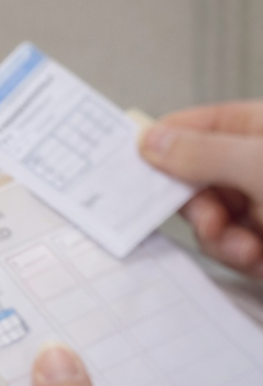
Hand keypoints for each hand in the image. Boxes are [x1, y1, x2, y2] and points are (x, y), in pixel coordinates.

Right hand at [139, 101, 262, 277]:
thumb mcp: (259, 165)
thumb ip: (201, 152)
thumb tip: (151, 140)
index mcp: (260, 130)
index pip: (197, 127)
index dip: (165, 145)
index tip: (135, 165)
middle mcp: (258, 164)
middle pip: (196, 180)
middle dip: (200, 209)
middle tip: (211, 220)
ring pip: (210, 220)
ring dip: (222, 240)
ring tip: (248, 248)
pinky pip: (231, 248)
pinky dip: (241, 258)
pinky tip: (260, 258)